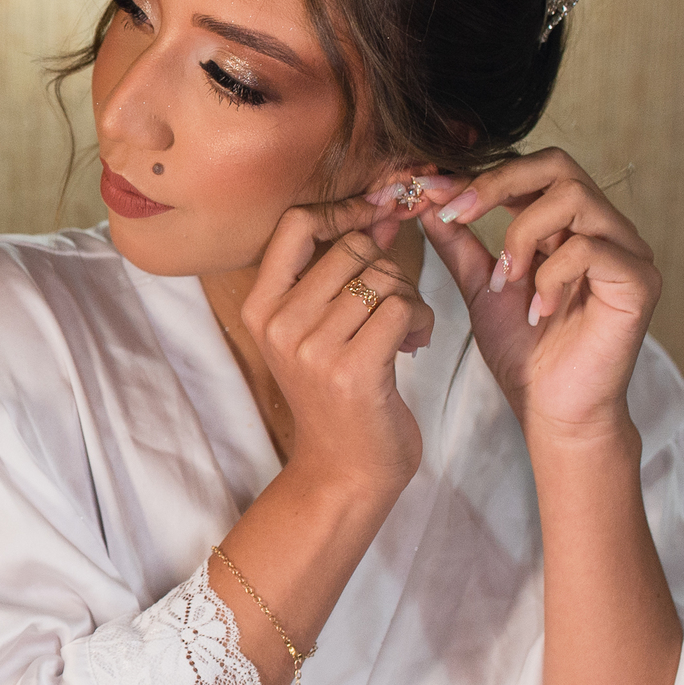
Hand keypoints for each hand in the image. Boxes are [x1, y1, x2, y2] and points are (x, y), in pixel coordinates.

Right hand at [241, 200, 435, 495]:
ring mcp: (313, 347)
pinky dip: (422, 320)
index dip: (344, 210)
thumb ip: (342, 271)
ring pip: (383, 277)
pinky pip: (402, 307)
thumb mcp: (318, 329)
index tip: (378, 217)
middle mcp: (279, 323)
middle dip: (388, 268)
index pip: (297, 224)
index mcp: (261, 307)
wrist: (343, 474)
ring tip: (406, 332)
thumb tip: (382, 213)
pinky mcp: (353, 369)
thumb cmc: (337, 397)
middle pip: (353, 248)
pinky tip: (415, 345)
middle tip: (394, 307)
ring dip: (409, 299)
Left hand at [414, 150, 660, 442]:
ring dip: (523, 233)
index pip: (530, 171)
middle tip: (459, 214)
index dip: (478, 177)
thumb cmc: (525, 354)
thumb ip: (459, 243)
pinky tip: (538, 309)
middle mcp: (603, 228)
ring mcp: (627, 251)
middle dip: (499, 183)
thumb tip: (427, 200)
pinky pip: (592, 248)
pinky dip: (551, 274)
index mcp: (568, 225)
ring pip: (575, 196)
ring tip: (505, 279)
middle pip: (558, 164)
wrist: (553, 412)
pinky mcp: (640, 281)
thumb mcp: (481, 287)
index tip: (428, 193)